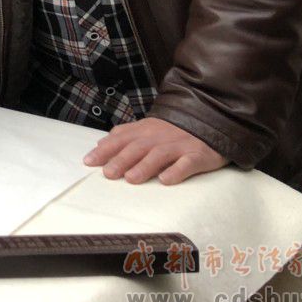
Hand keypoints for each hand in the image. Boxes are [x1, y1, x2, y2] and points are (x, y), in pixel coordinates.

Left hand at [84, 117, 226, 185]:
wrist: (212, 120)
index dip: (105, 149)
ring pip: (160, 155)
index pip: (122, 138)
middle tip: (107, 174)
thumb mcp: (149, 128)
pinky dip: (176, 171)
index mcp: (146, 129)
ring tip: (131, 179)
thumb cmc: (175, 130)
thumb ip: (126, 135)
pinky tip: (166, 180)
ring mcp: (180, 145)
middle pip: (138, 147)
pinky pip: (187, 163)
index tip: (89, 161)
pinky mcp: (199, 155)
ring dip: (145, 166)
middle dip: (121, 160)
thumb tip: (100, 144)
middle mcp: (161, 136)